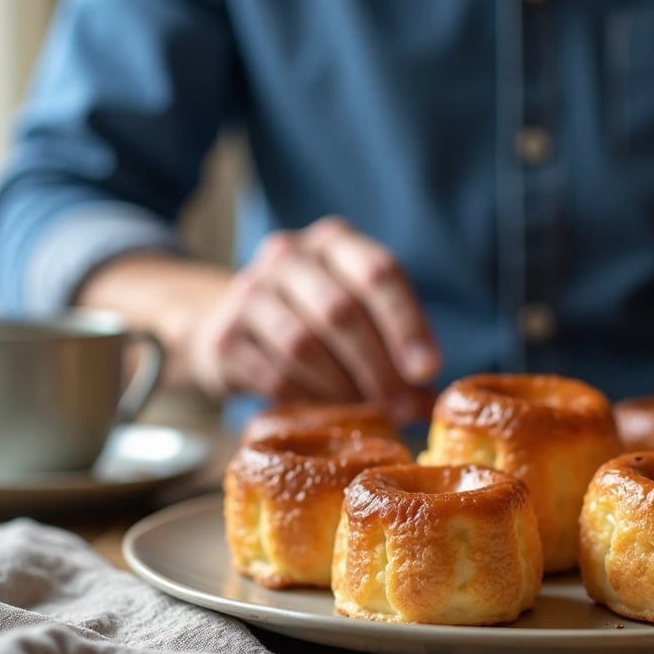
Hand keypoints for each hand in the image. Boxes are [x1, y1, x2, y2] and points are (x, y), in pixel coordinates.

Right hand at [188, 217, 441, 422]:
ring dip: (343, 388)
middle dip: (379, 370)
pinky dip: (308, 399)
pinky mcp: (224, 335)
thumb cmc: (318, 320)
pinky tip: (326, 410)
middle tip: (405, 410)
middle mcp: (289, 255)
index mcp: (336, 242)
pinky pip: (274, 375)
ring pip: (304, 346)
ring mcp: (250, 291)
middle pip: (341, 313)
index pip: (379, 273)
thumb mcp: (363, 315)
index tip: (428, 372)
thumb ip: (399, 350)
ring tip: (366, 411)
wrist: (234, 324)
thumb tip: (429, 405)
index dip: (407, 325)